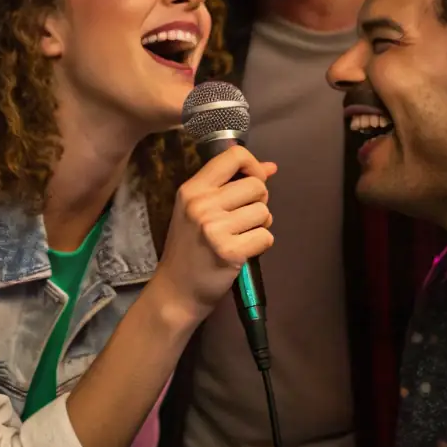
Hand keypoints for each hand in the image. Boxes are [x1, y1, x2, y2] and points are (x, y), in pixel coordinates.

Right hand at [150, 147, 275, 327]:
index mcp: (192, 189)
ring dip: (260, 225)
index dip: (253, 166)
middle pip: (257, 186)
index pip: (234, 156)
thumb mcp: (200, 209)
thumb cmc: (190, 248)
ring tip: (241, 236)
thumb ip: (232, 184)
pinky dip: (261, 245)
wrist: (176, 290)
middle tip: (243, 219)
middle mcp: (201, 204)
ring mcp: (214, 228)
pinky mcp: (229, 251)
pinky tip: (244, 251)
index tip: (253, 181)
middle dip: (258, 202)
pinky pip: (266, 237)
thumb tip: (270, 167)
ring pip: (264, 212)